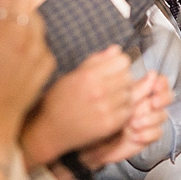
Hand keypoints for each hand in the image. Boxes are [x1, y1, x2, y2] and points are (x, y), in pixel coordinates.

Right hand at [0, 0, 53, 154]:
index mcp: (0, 32)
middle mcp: (23, 38)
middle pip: (26, 4)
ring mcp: (38, 50)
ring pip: (35, 23)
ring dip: (25, 21)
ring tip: (10, 34)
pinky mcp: (48, 62)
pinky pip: (41, 42)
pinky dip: (32, 42)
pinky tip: (19, 54)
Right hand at [20, 46, 134, 167]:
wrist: (51, 130)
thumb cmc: (59, 100)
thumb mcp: (72, 75)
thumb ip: (96, 61)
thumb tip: (117, 49)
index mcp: (88, 76)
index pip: (123, 61)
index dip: (119, 64)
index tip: (113, 69)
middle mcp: (98, 91)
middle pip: (128, 77)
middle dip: (121, 78)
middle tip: (110, 85)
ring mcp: (105, 109)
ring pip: (129, 94)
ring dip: (122, 95)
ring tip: (108, 98)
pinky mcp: (110, 124)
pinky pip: (127, 111)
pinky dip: (122, 110)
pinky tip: (109, 110)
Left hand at [77, 71, 170, 168]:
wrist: (86, 138)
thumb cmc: (92, 114)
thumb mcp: (106, 95)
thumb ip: (127, 84)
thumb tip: (148, 72)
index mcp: (138, 90)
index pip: (158, 81)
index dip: (161, 82)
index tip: (154, 82)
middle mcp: (145, 104)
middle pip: (167, 96)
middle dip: (163, 98)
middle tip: (153, 102)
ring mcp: (147, 120)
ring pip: (162, 115)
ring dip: (150, 118)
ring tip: (133, 124)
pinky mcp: (146, 136)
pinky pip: (157, 133)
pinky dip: (147, 134)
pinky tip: (134, 135)